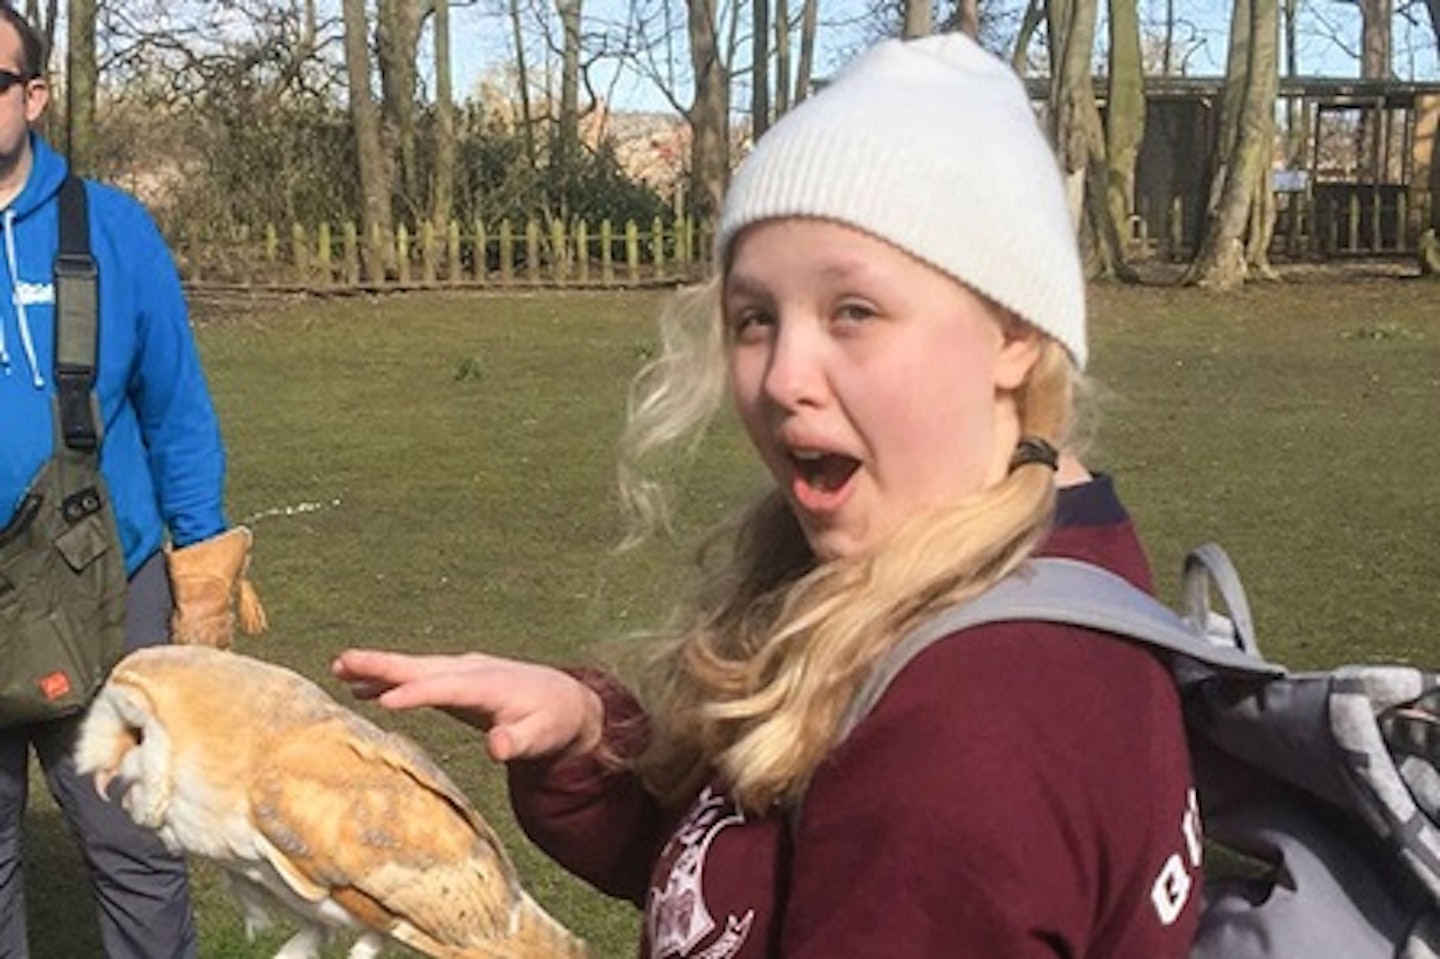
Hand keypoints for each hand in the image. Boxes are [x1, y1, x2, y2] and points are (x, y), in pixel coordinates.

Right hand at [331, 649, 603, 762]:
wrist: (563, 701)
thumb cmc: (551, 723)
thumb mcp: (541, 737)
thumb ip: (517, 742)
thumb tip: (496, 747)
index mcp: (490, 685)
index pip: (449, 688)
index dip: (419, 694)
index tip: (386, 702)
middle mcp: (471, 672)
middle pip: (422, 668)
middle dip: (384, 666)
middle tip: (343, 662)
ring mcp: (461, 673)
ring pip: (415, 668)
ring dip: (378, 668)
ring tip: (339, 668)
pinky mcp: (454, 681)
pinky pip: (417, 678)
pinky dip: (389, 680)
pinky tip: (359, 688)